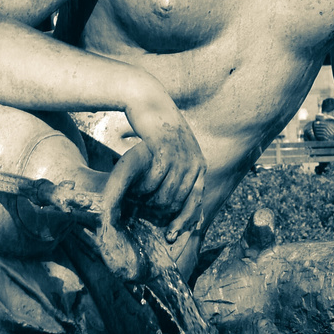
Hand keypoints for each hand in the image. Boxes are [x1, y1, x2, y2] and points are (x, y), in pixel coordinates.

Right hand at [101, 107, 205, 242]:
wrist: (148, 99)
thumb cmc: (157, 128)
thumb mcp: (175, 150)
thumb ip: (179, 171)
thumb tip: (176, 197)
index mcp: (199, 164)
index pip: (196, 201)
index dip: (184, 221)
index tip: (170, 235)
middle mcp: (195, 161)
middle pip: (179, 200)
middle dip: (160, 211)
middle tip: (144, 213)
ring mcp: (181, 155)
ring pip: (166, 192)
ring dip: (150, 200)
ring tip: (137, 201)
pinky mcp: (165, 148)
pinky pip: (154, 178)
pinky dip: (144, 186)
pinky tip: (134, 187)